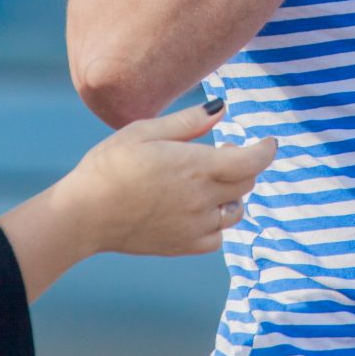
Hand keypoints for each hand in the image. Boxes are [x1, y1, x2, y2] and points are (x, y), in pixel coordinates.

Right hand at [59, 100, 276, 256]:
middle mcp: (202, 199)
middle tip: (222, 152)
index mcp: (196, 167)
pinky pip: (217, 236)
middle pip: (246, 183)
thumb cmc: (110, 165)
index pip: (251, 161)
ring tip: (207, 181)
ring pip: (234, 211)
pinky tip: (197, 209)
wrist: (85, 214)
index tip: (269, 142)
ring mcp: (195, 226)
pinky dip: (216, 222)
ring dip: (231, 194)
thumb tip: (222, 109)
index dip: (266, 150)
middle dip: (243, 165)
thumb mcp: (146, 131)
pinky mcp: (184, 246)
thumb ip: (189, 122)